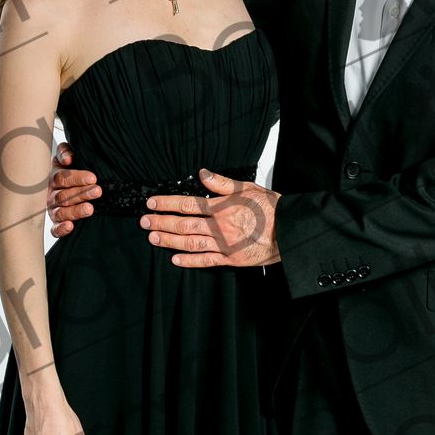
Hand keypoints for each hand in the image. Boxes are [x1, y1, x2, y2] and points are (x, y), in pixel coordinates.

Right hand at [47, 143, 101, 236]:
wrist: (66, 181)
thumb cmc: (68, 168)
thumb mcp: (65, 156)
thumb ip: (65, 152)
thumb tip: (68, 158)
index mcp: (53, 178)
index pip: (62, 178)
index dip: (76, 178)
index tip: (93, 178)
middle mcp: (51, 195)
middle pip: (63, 196)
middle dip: (81, 194)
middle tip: (97, 191)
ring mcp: (53, 210)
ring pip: (61, 212)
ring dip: (75, 211)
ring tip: (90, 209)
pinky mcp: (56, 223)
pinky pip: (54, 229)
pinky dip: (60, 229)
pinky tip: (70, 226)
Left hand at [139, 168, 280, 267]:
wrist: (290, 231)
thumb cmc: (271, 208)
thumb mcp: (247, 188)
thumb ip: (222, 182)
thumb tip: (203, 173)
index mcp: (222, 208)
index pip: (188, 204)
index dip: (167, 203)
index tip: (152, 203)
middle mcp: (220, 227)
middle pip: (183, 224)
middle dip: (161, 222)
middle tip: (144, 221)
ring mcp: (224, 245)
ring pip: (190, 242)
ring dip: (169, 240)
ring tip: (153, 237)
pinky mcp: (231, 260)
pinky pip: (206, 261)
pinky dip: (189, 261)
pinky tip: (176, 259)